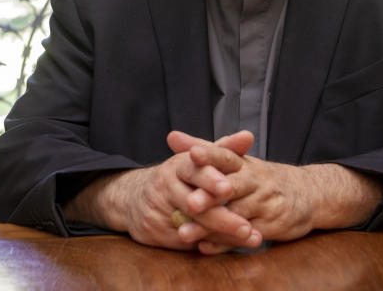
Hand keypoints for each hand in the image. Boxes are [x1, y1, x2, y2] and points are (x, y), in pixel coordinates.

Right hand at [61, 133, 258, 250]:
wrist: (133, 199)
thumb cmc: (177, 177)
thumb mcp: (196, 159)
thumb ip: (224, 149)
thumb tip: (249, 136)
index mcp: (177, 165)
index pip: (194, 170)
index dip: (210, 179)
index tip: (228, 188)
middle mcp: (166, 187)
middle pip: (194, 203)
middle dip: (220, 215)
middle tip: (244, 224)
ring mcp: (159, 212)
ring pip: (194, 226)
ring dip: (223, 233)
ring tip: (249, 236)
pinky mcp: (157, 233)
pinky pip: (187, 242)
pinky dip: (212, 245)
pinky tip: (233, 247)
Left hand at [168, 130, 382, 253]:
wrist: (307, 195)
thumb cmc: (262, 178)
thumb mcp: (239, 161)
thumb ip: (206, 150)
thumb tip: (172, 136)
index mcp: (245, 164)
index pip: (226, 155)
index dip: (210, 154)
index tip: (192, 153)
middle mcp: (256, 181)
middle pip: (232, 187)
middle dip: (210, 195)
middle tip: (189, 202)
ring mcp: (265, 204)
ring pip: (235, 215)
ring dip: (209, 226)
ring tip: (184, 232)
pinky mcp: (271, 226)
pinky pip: (244, 235)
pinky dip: (224, 243)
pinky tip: (205, 248)